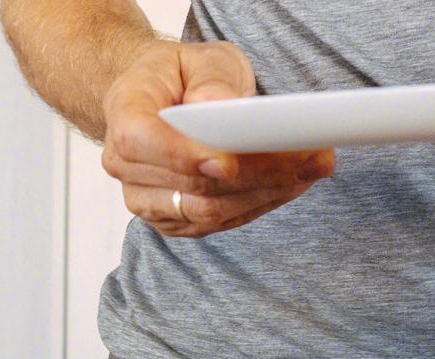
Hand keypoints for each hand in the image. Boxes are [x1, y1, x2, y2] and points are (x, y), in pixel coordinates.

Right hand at [102, 39, 333, 237]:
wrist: (160, 102)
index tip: (230, 161)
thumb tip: (218, 106)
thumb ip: (209, 80)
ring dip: (264, 193)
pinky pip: (218, 222)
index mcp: (125, 118)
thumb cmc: (179, 78)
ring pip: (208, 212)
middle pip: (190, 186)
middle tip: (305, 157)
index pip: (146, 145)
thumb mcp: (198, 60)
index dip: (189, 157)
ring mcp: (148, 201)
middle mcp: (127, 168)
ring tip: (309, 169)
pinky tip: (290, 184)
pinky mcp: (174, 221)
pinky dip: (258, 204)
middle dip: (253, 174)